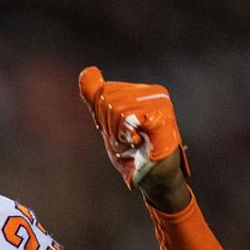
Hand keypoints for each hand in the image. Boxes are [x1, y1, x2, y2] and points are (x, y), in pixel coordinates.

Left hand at [78, 66, 189, 197]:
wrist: (151, 178)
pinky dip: (126, 136)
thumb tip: (86, 72)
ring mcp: (160, 104)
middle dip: (109, 126)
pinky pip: (128, 120)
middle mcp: (154, 93)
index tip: (119, 132)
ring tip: (134, 142)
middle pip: (108, 100)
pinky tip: (138, 142)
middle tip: (127, 139)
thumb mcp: (109, 123)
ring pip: (116, 110)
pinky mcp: (163, 118)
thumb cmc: (132, 153)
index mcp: (144, 91)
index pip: (104, 93)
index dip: (104, 118)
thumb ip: (97, 99)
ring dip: (118, 134)